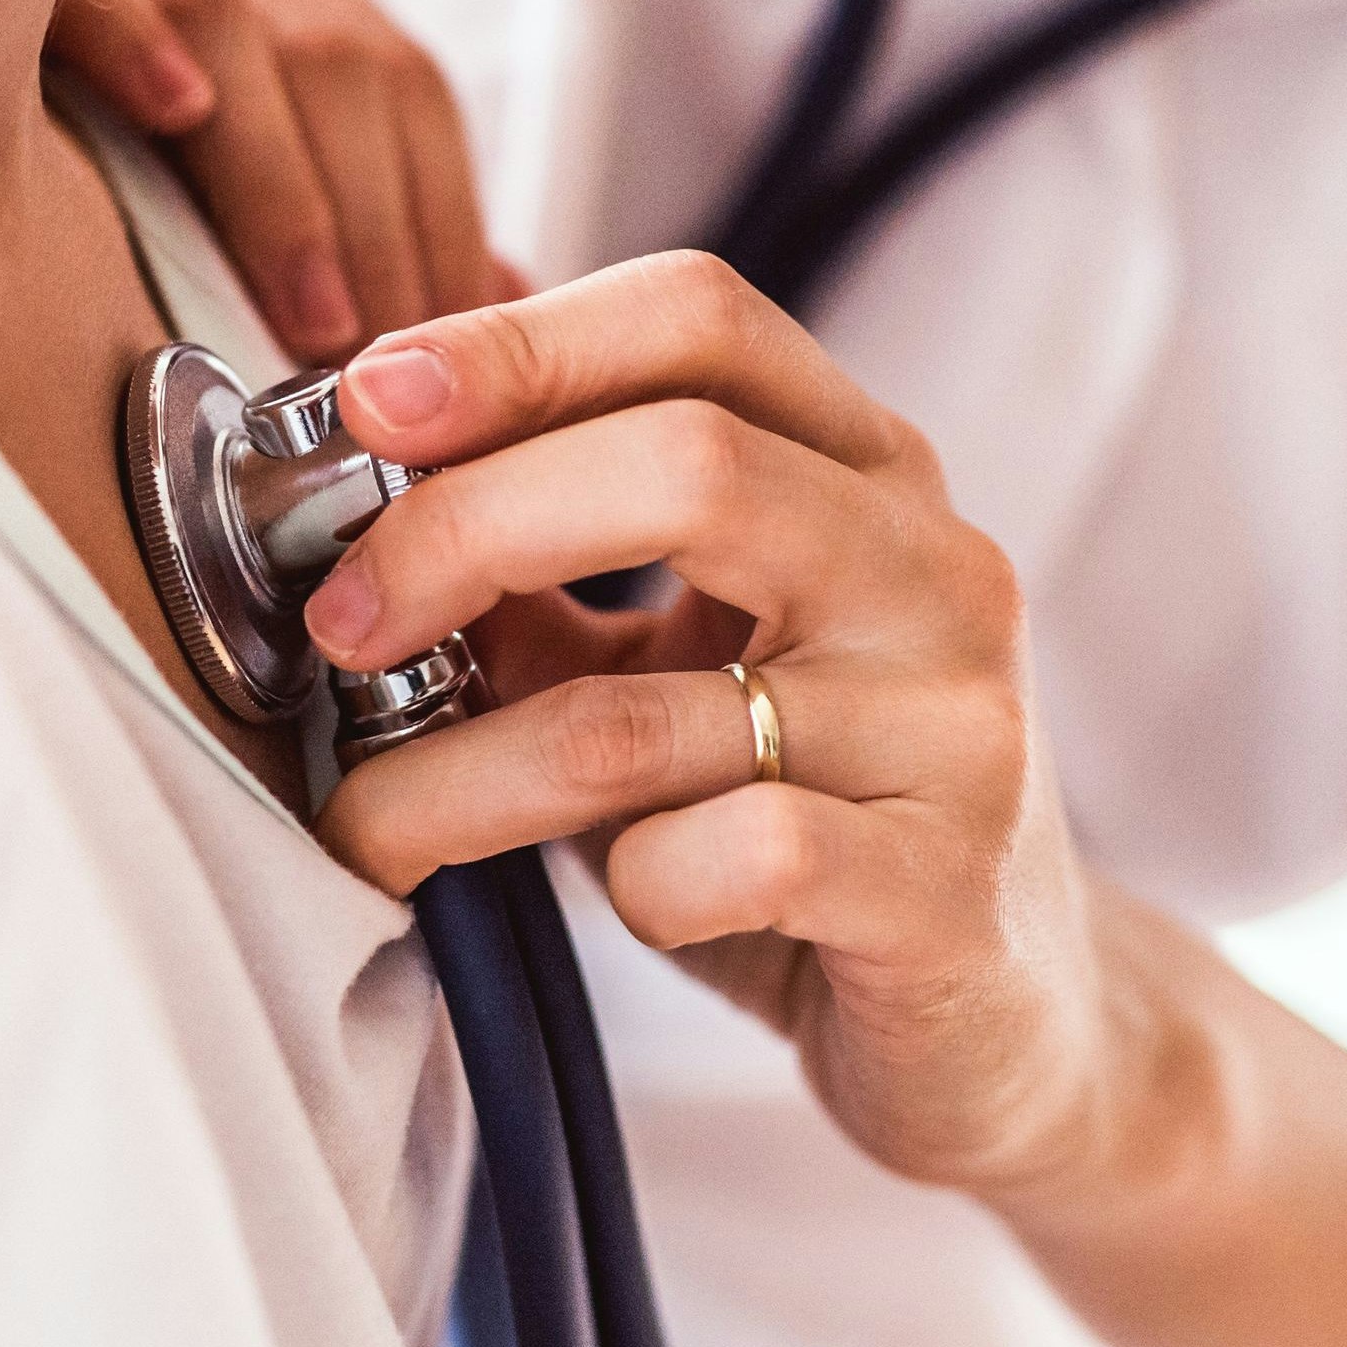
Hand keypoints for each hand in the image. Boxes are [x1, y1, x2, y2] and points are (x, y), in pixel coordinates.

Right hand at [51, 0, 517, 361]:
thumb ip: (355, 190)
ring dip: (284, 186)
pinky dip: (130, 32)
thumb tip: (487, 293)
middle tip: (389, 366)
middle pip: (338, 64)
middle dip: (379, 230)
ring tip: (315, 317)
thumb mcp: (228, 94)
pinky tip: (170, 107)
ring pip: (226, 20)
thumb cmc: (79, 49)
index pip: (403, 90)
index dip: (440, 221)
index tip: (449, 349)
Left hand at [307, 252, 1136, 1198]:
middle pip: (686, 464)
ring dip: (460, 771)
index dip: (518, 344)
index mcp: (865, 472)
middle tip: (340, 622)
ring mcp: (956, 727)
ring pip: (653, 710)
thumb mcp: (664, 670)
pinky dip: (638, 884)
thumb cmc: (798, 822)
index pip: (699, 318)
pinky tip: (633, 902)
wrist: (1007, 1028)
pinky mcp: (946, 890)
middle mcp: (934, 568)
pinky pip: (738, 857)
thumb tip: (346, 464)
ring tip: (366, 821)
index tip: (365, 401)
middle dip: (464, 529)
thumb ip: (534, 572)